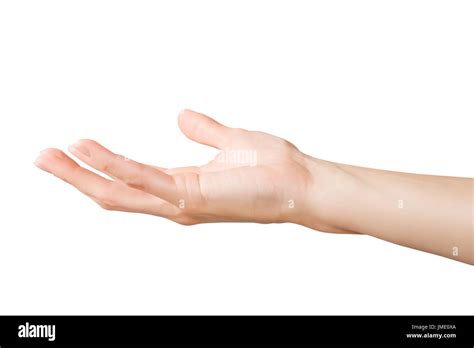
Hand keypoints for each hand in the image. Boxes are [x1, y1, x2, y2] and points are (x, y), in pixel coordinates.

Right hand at [34, 109, 328, 227]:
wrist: (301, 184)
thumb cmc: (271, 168)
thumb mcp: (228, 140)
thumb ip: (203, 131)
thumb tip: (181, 117)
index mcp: (181, 186)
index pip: (129, 181)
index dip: (97, 168)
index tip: (71, 150)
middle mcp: (176, 200)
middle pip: (114, 193)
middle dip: (76, 177)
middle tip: (43, 158)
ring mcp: (182, 203)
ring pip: (120, 193)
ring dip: (82, 175)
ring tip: (51, 156)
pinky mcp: (193, 198)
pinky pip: (145, 182)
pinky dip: (115, 166)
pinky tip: (88, 150)